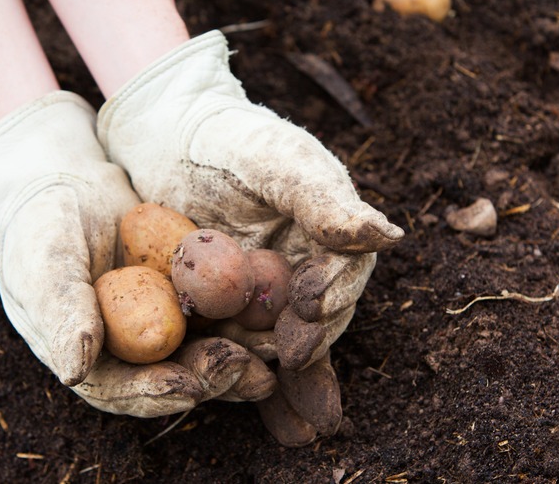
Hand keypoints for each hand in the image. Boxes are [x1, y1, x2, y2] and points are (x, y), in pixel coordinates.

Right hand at [0, 91, 268, 415]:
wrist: (65, 178)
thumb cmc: (41, 223)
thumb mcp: (45, 263)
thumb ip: (61, 313)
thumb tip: (74, 371)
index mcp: (88, 355)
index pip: (121, 389)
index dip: (154, 393)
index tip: (189, 389)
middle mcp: (129, 346)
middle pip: (172, 374)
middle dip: (209, 377)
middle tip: (244, 370)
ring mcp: (161, 319)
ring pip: (203, 346)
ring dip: (238, 355)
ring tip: (272, 358)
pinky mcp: (188, 291)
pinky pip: (219, 307)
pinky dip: (244, 313)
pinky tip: (275, 313)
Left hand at [96, 31, 402, 439]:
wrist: (168, 136)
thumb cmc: (231, 139)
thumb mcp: (278, 160)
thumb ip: (325, 198)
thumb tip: (389, 235)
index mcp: (326, 233)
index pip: (342, 272)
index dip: (334, 293)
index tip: (312, 311)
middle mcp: (305, 268)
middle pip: (320, 319)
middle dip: (313, 348)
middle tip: (294, 362)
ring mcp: (265, 293)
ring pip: (287, 343)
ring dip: (291, 380)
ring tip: (296, 423)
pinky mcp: (226, 310)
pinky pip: (247, 350)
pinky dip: (258, 382)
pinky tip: (270, 421)